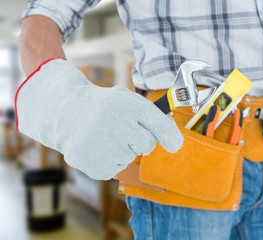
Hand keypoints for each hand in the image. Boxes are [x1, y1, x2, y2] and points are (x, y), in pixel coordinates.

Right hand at [16, 59, 183, 179]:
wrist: (65, 113)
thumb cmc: (103, 107)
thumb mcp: (125, 98)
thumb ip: (149, 114)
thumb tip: (172, 136)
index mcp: (127, 105)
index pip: (159, 124)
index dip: (171, 136)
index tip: (175, 145)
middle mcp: (118, 126)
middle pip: (148, 144)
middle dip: (140, 139)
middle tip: (123, 130)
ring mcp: (105, 148)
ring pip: (130, 157)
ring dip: (122, 149)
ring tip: (104, 135)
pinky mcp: (96, 167)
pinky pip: (116, 168)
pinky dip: (109, 160)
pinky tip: (96, 146)